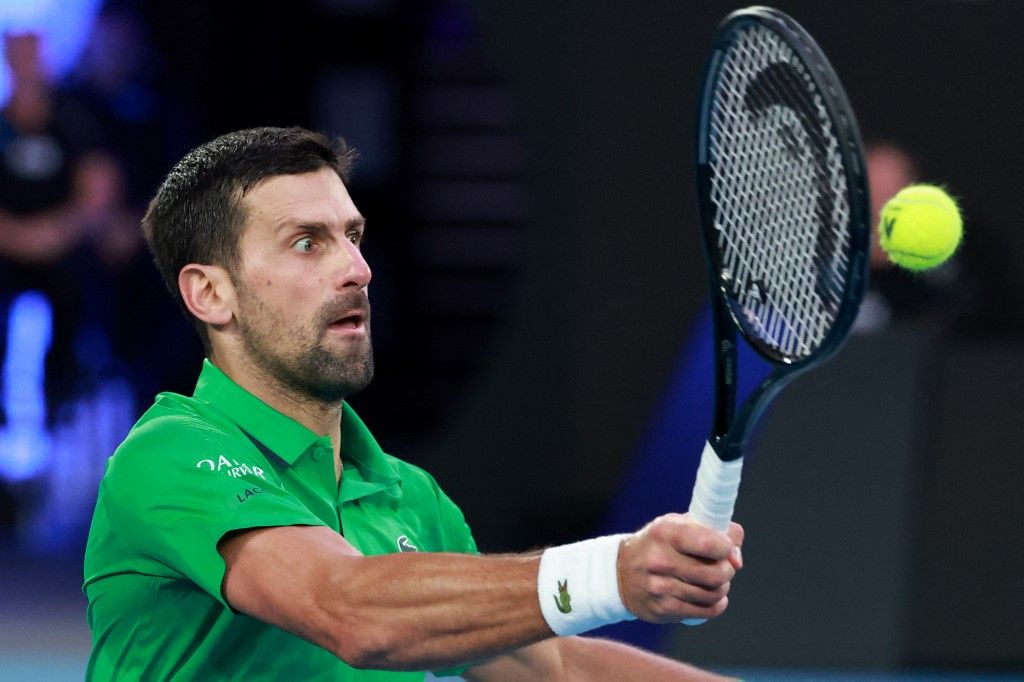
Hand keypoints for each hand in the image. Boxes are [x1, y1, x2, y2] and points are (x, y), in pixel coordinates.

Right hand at [616, 513, 743, 622]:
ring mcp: (660, 587)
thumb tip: (736, 557)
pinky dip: (716, 604)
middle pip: (715, 574)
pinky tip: (711, 597)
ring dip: (722, 588)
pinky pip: (705, 612)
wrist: (619, 572)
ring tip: (714, 581)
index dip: (727, 547)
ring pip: (713, 594)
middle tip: (724, 567)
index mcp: (665, 533)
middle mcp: (660, 560)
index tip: (726, 548)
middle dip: (728, 570)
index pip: (709, 543)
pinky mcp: (663, 609)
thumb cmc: (658, 544)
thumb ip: (712, 531)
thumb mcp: (678, 525)